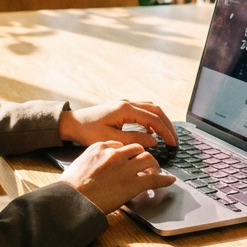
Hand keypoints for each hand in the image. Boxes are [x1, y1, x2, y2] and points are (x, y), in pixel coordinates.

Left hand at [58, 100, 177, 148]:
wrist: (72, 123)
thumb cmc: (87, 131)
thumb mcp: (112, 140)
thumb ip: (134, 140)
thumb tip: (153, 141)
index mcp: (125, 109)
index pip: (153, 119)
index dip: (165, 131)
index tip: (172, 143)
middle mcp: (127, 103)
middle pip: (156, 110)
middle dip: (167, 125)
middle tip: (174, 140)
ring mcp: (124, 104)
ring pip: (150, 108)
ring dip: (160, 121)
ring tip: (167, 136)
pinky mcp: (122, 108)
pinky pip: (142, 110)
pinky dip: (151, 120)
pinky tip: (151, 132)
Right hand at [59, 141, 175, 212]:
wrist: (72, 199)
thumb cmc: (71, 187)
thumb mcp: (79, 166)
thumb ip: (91, 162)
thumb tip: (95, 167)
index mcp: (100, 147)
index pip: (120, 145)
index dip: (126, 153)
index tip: (128, 158)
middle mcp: (115, 154)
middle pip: (137, 149)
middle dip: (142, 156)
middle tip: (145, 164)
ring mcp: (125, 168)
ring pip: (147, 159)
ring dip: (153, 165)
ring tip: (156, 171)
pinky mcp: (133, 184)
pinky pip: (154, 178)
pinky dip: (164, 179)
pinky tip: (170, 180)